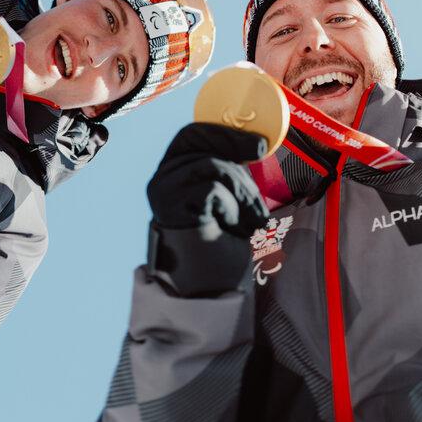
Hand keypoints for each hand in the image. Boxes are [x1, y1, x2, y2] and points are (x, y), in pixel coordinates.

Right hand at [148, 124, 268, 237]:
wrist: (209, 289)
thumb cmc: (220, 245)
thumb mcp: (229, 196)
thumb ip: (231, 169)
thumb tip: (256, 143)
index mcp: (173, 172)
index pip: (192, 134)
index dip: (225, 132)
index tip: (258, 143)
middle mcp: (162, 179)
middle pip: (200, 142)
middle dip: (235, 146)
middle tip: (259, 155)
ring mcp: (163, 193)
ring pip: (212, 164)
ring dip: (242, 189)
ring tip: (252, 217)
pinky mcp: (171, 209)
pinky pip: (212, 189)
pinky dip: (231, 208)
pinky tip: (232, 228)